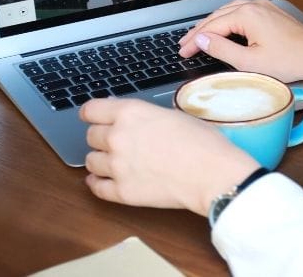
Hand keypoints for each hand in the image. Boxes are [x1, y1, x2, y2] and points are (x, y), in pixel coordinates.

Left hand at [81, 97, 258, 215]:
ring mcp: (117, 166)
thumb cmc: (202, 141)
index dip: (91, 113)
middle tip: (114, 140)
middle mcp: (118, 137)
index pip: (91, 110)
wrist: (211, 173)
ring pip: (90, 161)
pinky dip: (97, 183)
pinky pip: (96, 187)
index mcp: (131, 113)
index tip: (91, 116)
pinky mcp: (122, 192)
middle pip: (91, 136)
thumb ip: (147, 117)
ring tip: (112, 160)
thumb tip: (137, 121)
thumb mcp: (174, 114)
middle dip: (100, 136)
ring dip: (99, 159)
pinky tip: (102, 180)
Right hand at [178, 0, 302, 87]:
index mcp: (247, 15)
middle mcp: (254, 5)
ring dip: (211, 23)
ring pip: (228, 11)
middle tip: (184, 44)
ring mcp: (262, 6)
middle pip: (217, 15)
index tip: (183, 52)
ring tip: (198, 37)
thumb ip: (222, 49)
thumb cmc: (290, 60)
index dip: (195, 41)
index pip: (212, 27)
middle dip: (199, 30)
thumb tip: (202, 40)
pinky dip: (226, 20)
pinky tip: (222, 28)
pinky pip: (240, 11)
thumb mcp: (249, 61)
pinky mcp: (269, 11)